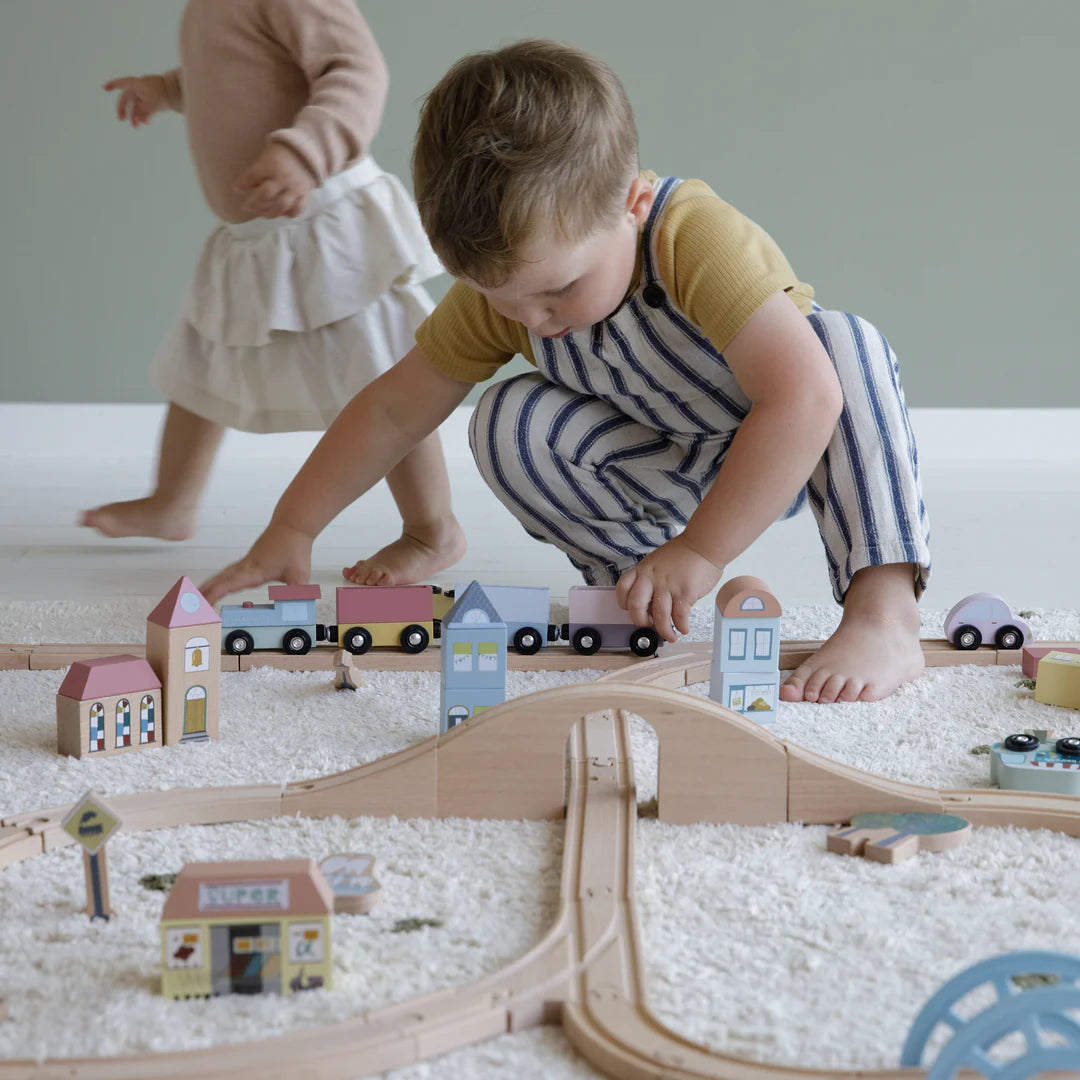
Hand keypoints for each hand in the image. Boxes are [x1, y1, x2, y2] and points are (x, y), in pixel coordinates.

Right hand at [103, 75, 168, 127]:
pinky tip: (145, 124)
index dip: (113, 85)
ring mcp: (146, 95)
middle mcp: (140, 88)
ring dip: (135, 116)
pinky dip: (143, 116)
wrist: (179, 92)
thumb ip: (146, 112)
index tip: (104, 88)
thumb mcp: (155, 103)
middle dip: (123, 109)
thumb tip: (140, 122)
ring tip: (135, 127)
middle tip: (121, 119)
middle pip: (127, 98)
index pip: (123, 83)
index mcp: (139, 83)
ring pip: (136, 106)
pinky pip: (144, 109)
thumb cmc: (166, 93)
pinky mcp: (152, 101)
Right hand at [199, 523, 313, 605]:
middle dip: (201, 595)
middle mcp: (244, 567)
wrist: (291, 526)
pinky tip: (214, 587)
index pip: (227, 585)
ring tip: (193, 600)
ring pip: (220, 577)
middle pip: (217, 581)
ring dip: (206, 588)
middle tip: (187, 607)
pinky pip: (226, 574)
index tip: (200, 605)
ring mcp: (244, 564)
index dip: (212, 596)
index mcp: (253, 571)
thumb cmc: (293, 547)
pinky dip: (216, 582)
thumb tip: (294, 609)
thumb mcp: (299, 575)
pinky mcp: (247, 562)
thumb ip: (296, 594)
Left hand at [234, 143, 315, 217]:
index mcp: (271, 165)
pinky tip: (282, 213)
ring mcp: (295, 188)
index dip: (242, 184)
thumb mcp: (267, 155)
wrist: (308, 151)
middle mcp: (283, 178)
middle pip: (265, 195)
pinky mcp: (305, 195)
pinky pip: (297, 209)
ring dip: (268, 212)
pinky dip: (288, 214)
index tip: (236, 189)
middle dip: (253, 203)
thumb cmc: (282, 152)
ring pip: (280, 206)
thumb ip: (258, 170)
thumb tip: (249, 186)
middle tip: (246, 207)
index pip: (252, 177)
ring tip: (261, 213)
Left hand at [615, 535, 723, 642]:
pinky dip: (681, 626)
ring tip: (671, 636)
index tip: (632, 610)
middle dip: (640, 621)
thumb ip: (650, 578)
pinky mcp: (685, 592)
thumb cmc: (684, 553)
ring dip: (664, 631)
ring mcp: (668, 586)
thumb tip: (651, 601)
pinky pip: (679, 616)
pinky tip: (684, 628)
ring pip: (659, 616)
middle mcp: (652, 578)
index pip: (622, 589)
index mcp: (643, 570)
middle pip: (635, 606)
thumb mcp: (658, 561)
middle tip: (649, 624)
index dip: (624, 603)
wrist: (704, 544)